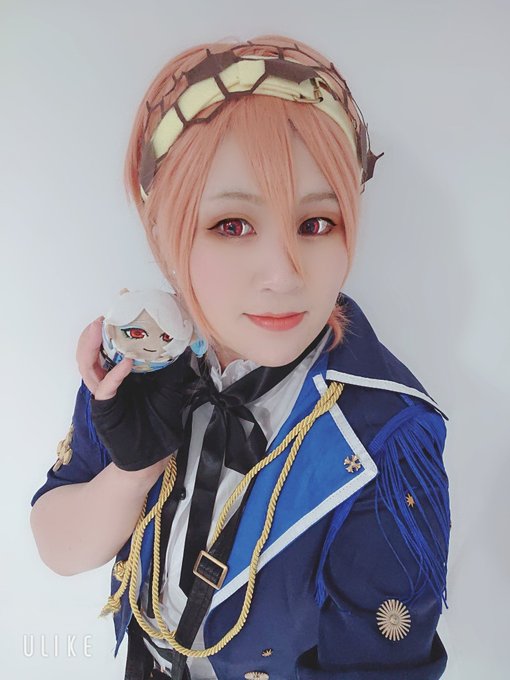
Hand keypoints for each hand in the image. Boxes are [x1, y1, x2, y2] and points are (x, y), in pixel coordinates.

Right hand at [76, 317, 192, 470]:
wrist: (155, 450)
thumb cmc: (159, 418)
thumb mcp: (168, 383)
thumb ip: (170, 363)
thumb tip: (181, 338)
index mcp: (118, 374)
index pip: (106, 348)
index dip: (109, 329)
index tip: (116, 308)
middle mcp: (107, 382)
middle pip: (89, 355)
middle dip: (92, 335)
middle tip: (103, 318)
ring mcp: (104, 395)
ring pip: (88, 368)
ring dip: (94, 348)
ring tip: (102, 330)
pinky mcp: (105, 409)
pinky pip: (105, 389)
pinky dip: (114, 375)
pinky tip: (126, 363)